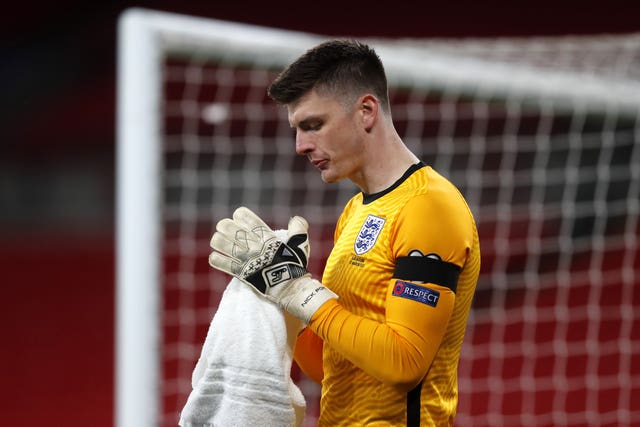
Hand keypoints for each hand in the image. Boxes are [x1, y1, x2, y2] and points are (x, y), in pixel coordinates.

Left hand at [209, 207, 336, 321]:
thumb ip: (298, 229)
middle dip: (224, 226)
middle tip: (223, 228)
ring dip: (218, 241)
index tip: (238, 216)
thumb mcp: (300, 244)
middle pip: (230, 228)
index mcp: (266, 237)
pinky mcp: (241, 273)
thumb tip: (296, 220)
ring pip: (223, 244)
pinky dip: (217, 260)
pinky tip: (215, 257)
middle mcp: (254, 245)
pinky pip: (223, 264)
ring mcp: (246, 259)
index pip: (248, 219)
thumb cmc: (295, 266)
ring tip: (217, 241)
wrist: (290, 288)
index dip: (240, 215)